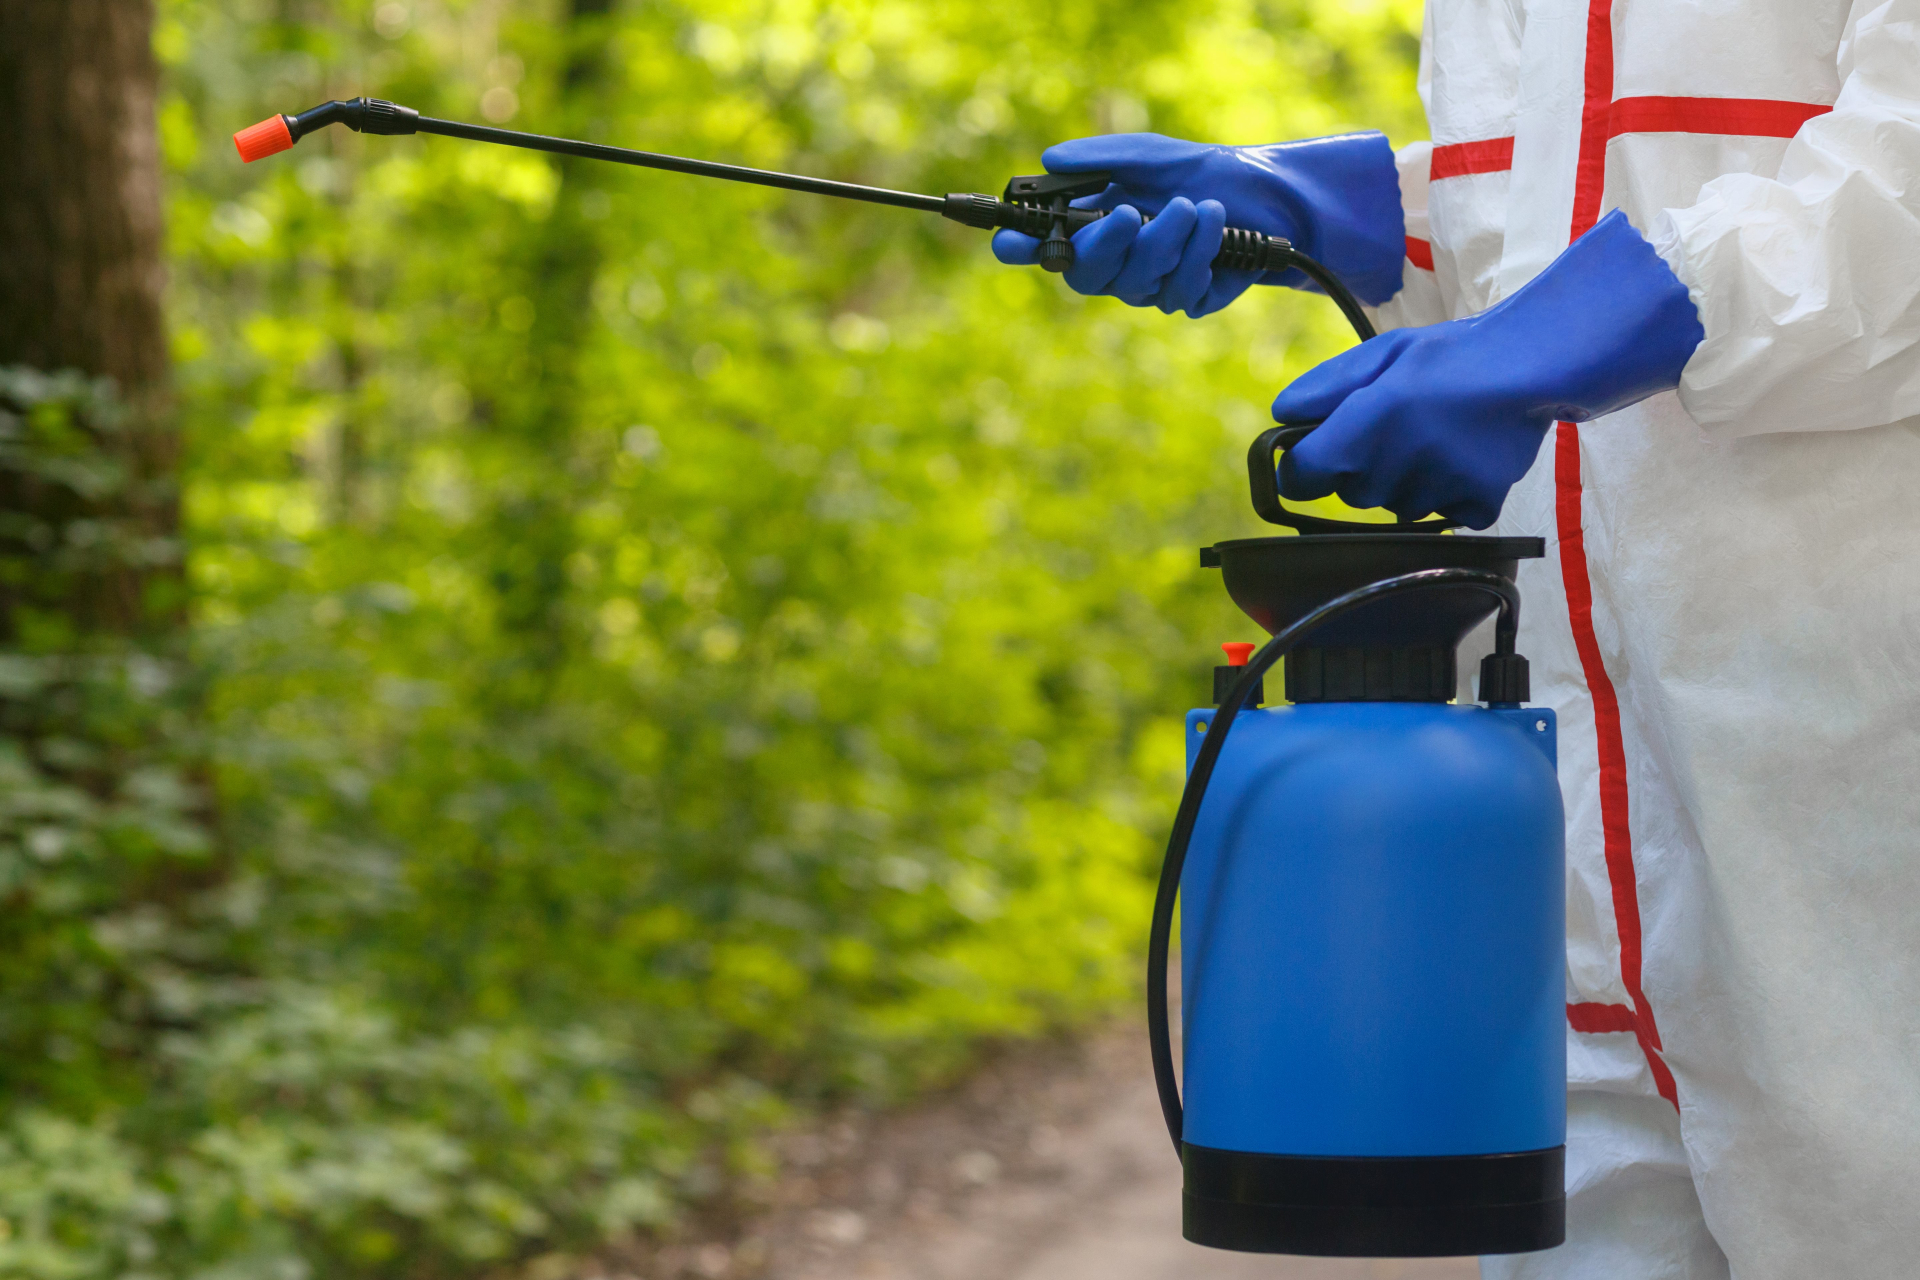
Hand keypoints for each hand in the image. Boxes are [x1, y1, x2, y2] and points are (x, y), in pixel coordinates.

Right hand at [992, 131, 1403, 316]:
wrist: (1271, 196)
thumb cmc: (1205, 172)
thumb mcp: (1153, 154)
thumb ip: (1102, 158)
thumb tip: (1049, 158)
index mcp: (1094, 225)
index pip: (1041, 247)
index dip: (1018, 249)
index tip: (1008, 243)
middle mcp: (1115, 262)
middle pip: (1086, 276)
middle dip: (1109, 244)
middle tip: (1132, 212)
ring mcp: (1149, 286)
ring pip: (1138, 284)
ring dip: (1171, 240)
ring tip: (1200, 206)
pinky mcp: (1188, 299)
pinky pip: (1180, 294)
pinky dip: (1202, 256)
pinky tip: (1220, 227)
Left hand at [1275, 210, 1704, 528]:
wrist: (1533, 364)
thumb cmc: (1451, 355)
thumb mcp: (1382, 354)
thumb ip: (1326, 386)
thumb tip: (1280, 414)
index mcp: (1367, 421)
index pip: (1302, 476)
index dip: (1302, 469)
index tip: (1313, 460)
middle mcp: (1399, 461)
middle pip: (1351, 495)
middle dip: (1363, 469)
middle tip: (1397, 429)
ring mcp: (1440, 488)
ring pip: (1398, 508)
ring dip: (1406, 483)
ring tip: (1436, 439)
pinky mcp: (1478, 504)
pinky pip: (1445, 516)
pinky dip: (1450, 495)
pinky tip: (1463, 458)